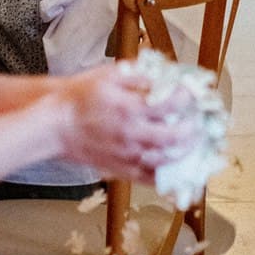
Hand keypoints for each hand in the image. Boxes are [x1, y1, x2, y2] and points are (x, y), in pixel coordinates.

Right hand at [54, 63, 200, 181]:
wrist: (54, 125)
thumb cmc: (79, 98)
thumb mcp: (108, 75)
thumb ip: (138, 75)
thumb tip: (163, 76)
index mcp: (129, 108)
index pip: (170, 105)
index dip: (187, 98)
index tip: (193, 93)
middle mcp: (131, 135)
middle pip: (173, 137)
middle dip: (193, 130)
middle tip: (199, 122)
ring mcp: (126, 155)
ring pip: (164, 160)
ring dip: (184, 153)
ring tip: (193, 144)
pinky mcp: (119, 169)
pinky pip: (147, 179)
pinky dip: (166, 178)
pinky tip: (177, 172)